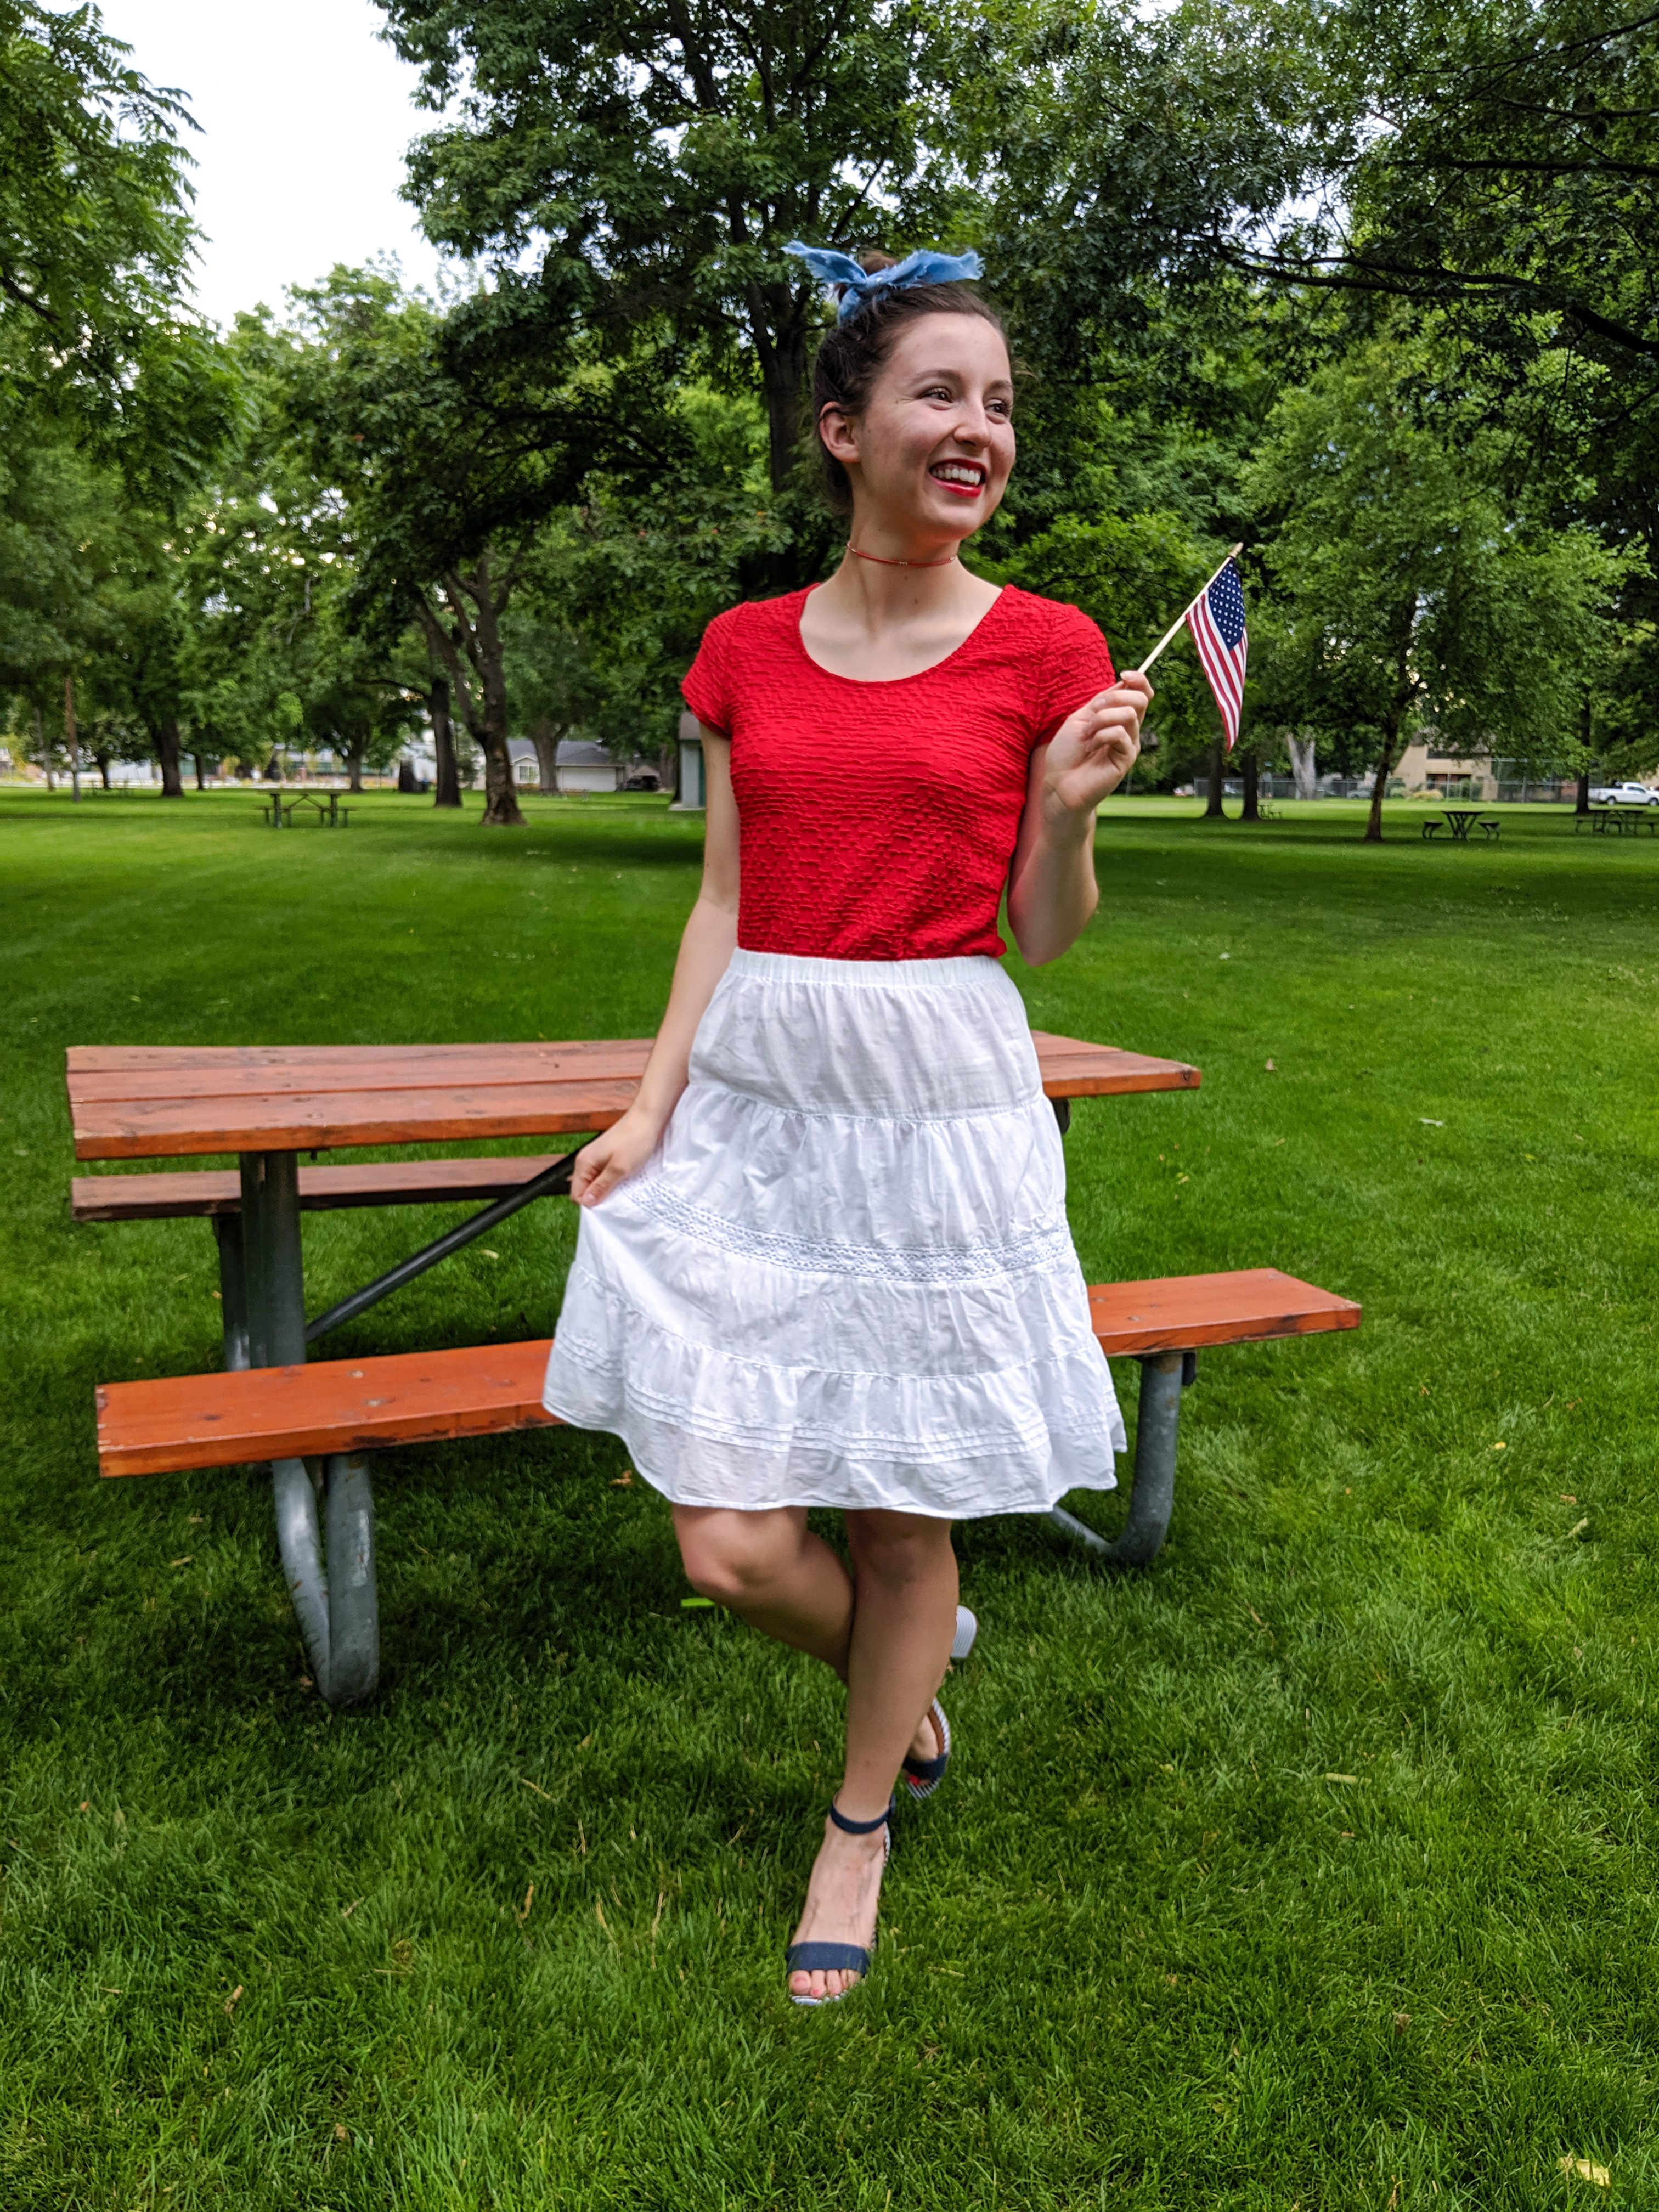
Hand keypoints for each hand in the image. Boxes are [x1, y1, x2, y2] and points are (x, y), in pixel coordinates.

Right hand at [569, 1105, 665, 1206]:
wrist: (648, 1118)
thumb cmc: (635, 1140)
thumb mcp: (619, 1169)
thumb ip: (601, 1187)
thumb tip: (586, 1203)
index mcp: (584, 1163)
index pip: (577, 1195)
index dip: (591, 1205)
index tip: (608, 1208)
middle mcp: (586, 1161)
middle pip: (586, 1190)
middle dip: (600, 1198)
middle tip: (618, 1200)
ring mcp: (596, 1158)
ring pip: (597, 1183)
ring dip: (608, 1190)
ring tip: (624, 1191)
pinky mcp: (607, 1157)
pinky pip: (605, 1176)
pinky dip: (614, 1181)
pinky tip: (626, 1182)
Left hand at [1042, 673, 1152, 823]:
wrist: (1059, 784)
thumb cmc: (1066, 754)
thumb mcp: (1080, 718)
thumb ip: (1101, 702)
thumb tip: (1124, 683)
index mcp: (1118, 718)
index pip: (1141, 693)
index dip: (1139, 680)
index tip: (1124, 674)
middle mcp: (1128, 730)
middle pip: (1141, 699)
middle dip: (1115, 697)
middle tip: (1093, 711)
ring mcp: (1129, 744)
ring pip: (1129, 714)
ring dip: (1101, 719)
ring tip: (1086, 735)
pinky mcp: (1127, 758)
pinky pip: (1120, 733)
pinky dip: (1101, 735)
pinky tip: (1089, 747)